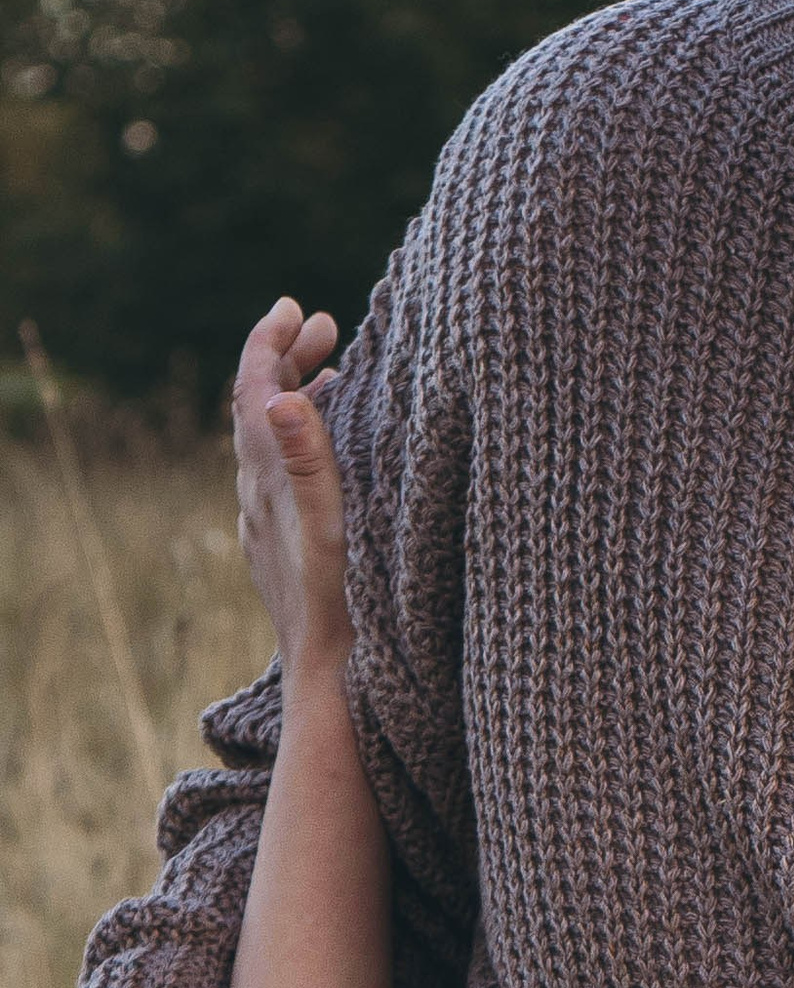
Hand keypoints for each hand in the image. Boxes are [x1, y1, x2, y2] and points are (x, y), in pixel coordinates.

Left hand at [232, 297, 350, 686]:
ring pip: (268, 443)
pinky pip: (278, 477)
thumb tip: (277, 396)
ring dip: (295, 400)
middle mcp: (257, 495)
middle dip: (288, 359)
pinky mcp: (276, 549)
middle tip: (326, 327)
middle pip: (258, 408)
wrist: (329, 680)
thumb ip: (307, 458)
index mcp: (270, 479)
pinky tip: (320, 455)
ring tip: (332, 377)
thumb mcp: (332, 526)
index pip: (255, 389)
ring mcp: (264, 524)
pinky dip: (299, 444)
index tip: (294, 307)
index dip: (271, 342)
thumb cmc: (344, 606)